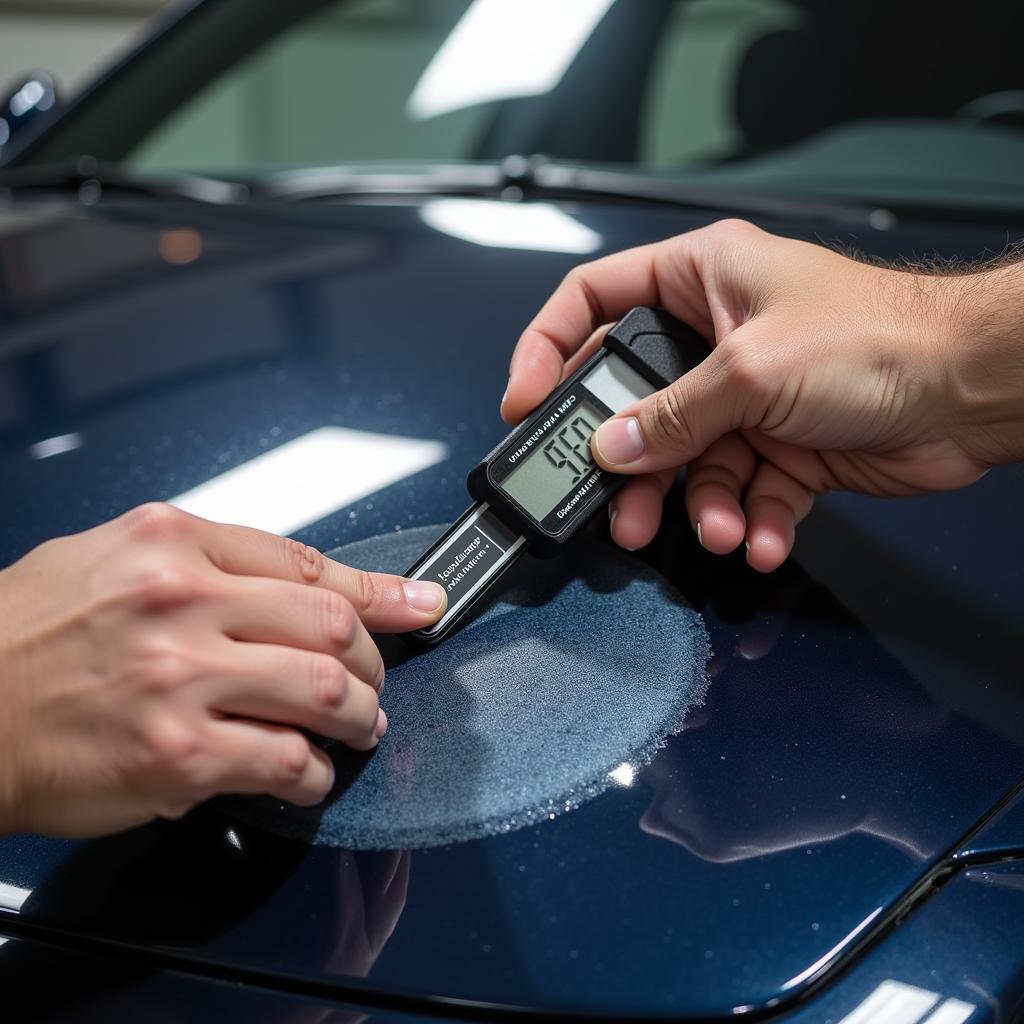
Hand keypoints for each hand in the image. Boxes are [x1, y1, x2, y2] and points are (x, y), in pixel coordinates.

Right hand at [0, 503, 445, 837]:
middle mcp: (184, 603)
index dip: (380, 591)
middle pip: (331, 626)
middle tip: (374, 682)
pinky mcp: (177, 755)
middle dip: (373, 662)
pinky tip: (308, 773)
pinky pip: (286, 763)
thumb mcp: (116, 556)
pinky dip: (314, 774)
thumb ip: (209, 560)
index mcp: (174, 544)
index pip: (310, 563)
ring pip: (325, 692)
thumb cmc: (30, 633)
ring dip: (359, 718)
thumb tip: (296, 582)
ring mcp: (183, 679)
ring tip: (358, 728)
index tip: (419, 604)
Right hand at [504, 219, 1023, 569]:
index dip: (549, 347)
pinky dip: (749, 519)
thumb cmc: (883, 337)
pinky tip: (761, 532)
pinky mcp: (780, 447)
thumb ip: (673, 415)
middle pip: (635, 401)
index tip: (524, 399)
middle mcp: (716, 337)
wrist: (974, 389)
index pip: (594, 300)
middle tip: (616, 501)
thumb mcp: (752, 370)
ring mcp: (746, 397)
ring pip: (688, 462)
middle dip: (630, 460)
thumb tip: (613, 445)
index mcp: (700, 280)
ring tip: (718, 526)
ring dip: (701, 503)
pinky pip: (742, 492)